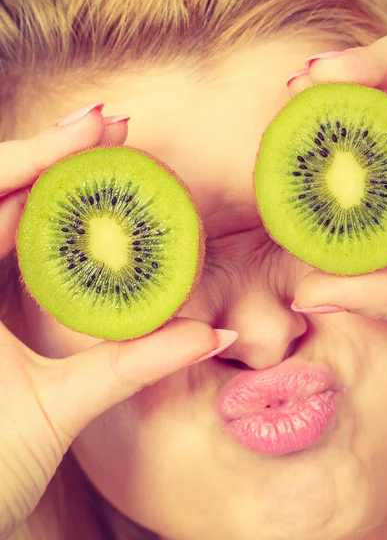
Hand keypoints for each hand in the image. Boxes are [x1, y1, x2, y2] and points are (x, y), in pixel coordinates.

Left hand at [0, 104, 237, 539]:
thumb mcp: (60, 411)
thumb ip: (137, 366)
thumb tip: (213, 337)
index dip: (46, 156)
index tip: (100, 128)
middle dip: (54, 156)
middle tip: (112, 131)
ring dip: (47, 181)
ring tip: (102, 158)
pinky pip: (2, 248)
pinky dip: (39, 222)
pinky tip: (78, 213)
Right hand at [287, 27, 386, 323]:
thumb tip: (310, 297)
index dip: (373, 61)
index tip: (320, 74)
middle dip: (338, 90)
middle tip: (290, 100)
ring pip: (381, 129)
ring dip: (333, 128)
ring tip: (289, 131)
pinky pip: (380, 169)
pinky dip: (344, 169)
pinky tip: (311, 176)